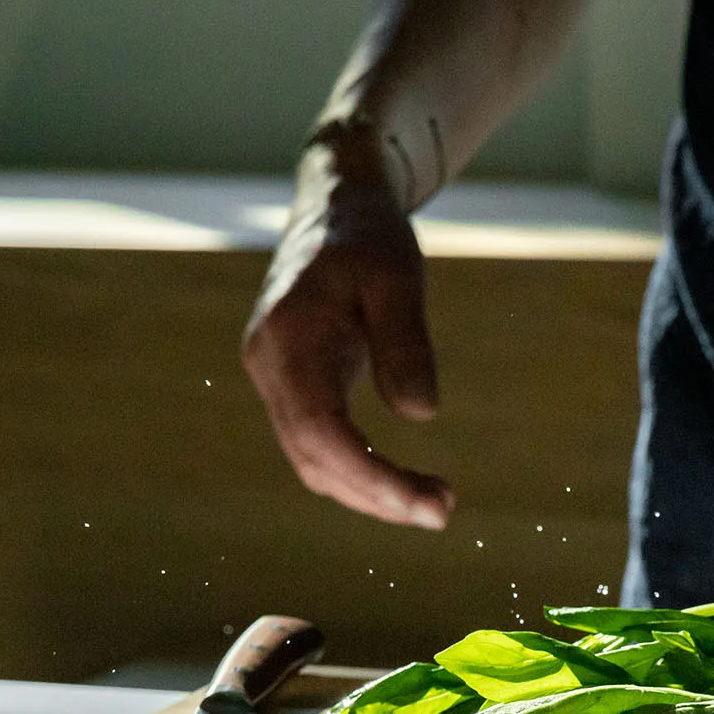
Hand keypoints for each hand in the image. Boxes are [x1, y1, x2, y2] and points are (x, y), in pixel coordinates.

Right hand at [242, 139, 452, 527]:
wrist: (335, 202)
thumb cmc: (369, 235)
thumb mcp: (398, 277)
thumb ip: (406, 342)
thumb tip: (422, 413)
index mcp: (288, 339)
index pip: (322, 432)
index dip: (372, 478)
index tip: (427, 505)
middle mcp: (269, 365)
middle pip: (315, 458)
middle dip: (378, 495)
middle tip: (444, 511)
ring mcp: (274, 377)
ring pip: (313, 460)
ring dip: (369, 491)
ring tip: (434, 502)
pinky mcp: (291, 383)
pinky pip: (319, 443)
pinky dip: (359, 470)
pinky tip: (402, 482)